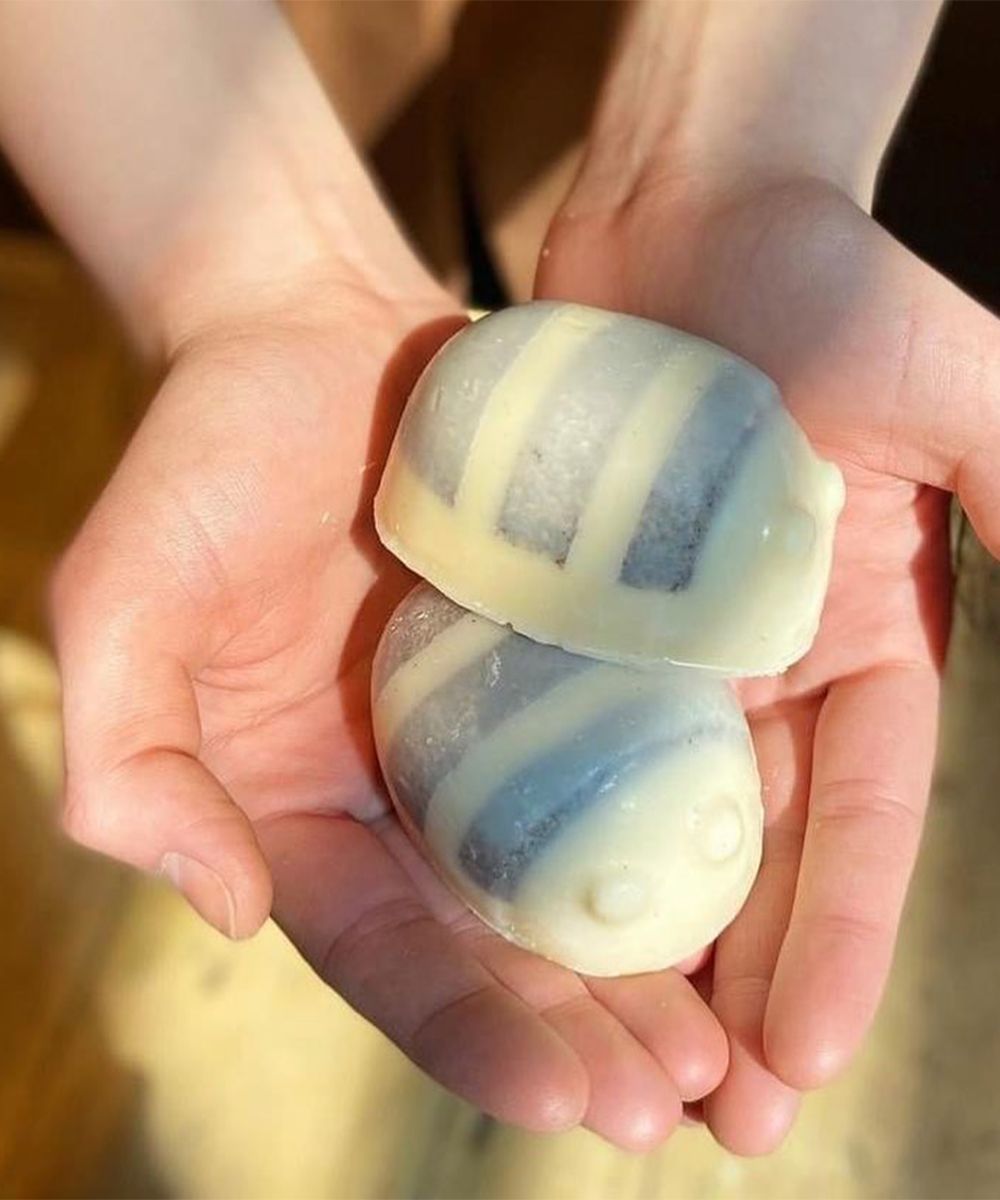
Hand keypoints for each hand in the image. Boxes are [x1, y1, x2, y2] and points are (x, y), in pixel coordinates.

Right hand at [52, 275, 728, 1148]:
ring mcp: (496, 727)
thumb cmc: (201, 462)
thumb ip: (129, 760)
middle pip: (500, 945)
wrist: (310, 336)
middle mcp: (408, 792)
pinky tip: (755, 884)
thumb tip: (229, 905)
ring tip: (732, 1051)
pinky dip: (685, 829)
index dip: (465, 1032)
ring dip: (653, 969)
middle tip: (676, 1102)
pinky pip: (632, 753)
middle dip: (582, 1035)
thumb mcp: (121, 602)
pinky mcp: (566, 657)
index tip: (558, 1097)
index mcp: (300, 811)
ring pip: (582, 876)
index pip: (383, 953)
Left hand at [538, 173, 999, 1151]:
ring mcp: (647, 651)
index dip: (839, 948)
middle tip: (710, 1120)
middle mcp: (754, 670)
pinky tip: (501, 918)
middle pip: (743, 856)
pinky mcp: (554, 615)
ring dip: (624, 943)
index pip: (861, 830)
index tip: (804, 1059)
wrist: (680, 211)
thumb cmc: (827, 284)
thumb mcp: (963, 391)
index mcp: (863, 647)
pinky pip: (537, 734)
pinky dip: (526, 826)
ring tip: (605, 1064)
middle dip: (732, 988)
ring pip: (633, 821)